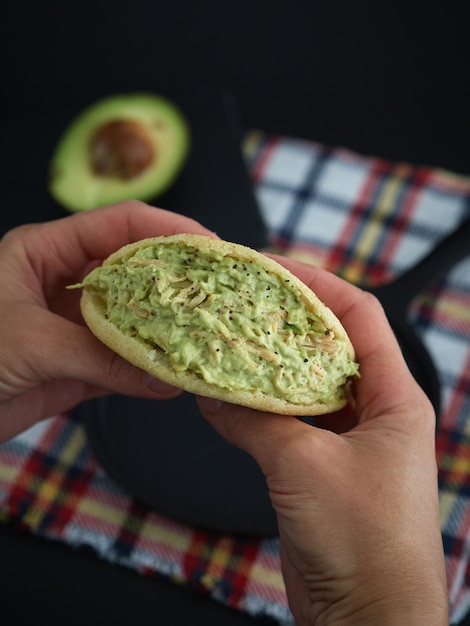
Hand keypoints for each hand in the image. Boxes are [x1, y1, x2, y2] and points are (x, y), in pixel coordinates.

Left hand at [0, 201, 212, 441]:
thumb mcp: (26, 343)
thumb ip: (97, 357)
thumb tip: (164, 375)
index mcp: (44, 251)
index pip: (120, 226)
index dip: (168, 229)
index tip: (210, 246)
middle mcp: (64, 282)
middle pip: (134, 270)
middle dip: (176, 281)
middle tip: (218, 293)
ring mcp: (74, 324)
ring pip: (133, 318)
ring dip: (167, 329)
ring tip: (206, 334)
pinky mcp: (78, 364)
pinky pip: (122, 361)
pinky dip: (148, 370)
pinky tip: (174, 375)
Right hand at [197, 256, 447, 624]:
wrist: (369, 619)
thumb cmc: (366, 544)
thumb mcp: (304, 466)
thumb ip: (254, 421)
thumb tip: (209, 392)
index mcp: (395, 398)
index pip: (359, 316)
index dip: (317, 285)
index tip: (272, 269)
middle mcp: (374, 412)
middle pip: (327, 345)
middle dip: (284, 321)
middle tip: (240, 304)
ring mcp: (346, 440)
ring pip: (303, 384)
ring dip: (266, 367)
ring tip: (227, 344)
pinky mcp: (318, 467)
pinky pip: (286, 422)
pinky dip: (256, 408)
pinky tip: (224, 399)